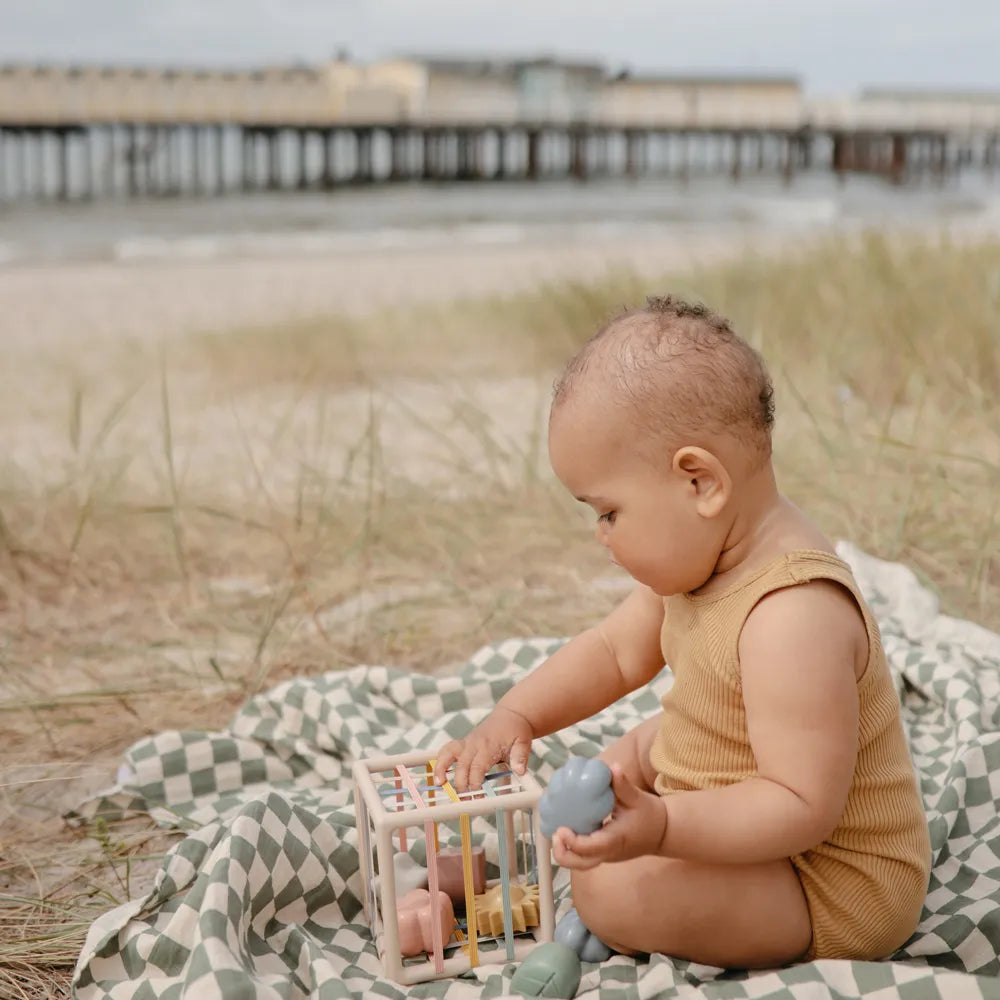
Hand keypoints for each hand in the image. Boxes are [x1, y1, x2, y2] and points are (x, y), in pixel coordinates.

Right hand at [433, 705, 533, 790]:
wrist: (510, 715)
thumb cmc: (516, 730)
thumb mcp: (523, 742)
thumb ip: (520, 756)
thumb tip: (519, 771)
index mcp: (488, 745)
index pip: (477, 767)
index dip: (475, 783)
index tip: (478, 796)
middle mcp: (474, 743)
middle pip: (462, 764)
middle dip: (460, 783)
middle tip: (463, 800)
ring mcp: (467, 742)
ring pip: (448, 753)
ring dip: (442, 768)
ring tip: (440, 784)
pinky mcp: (463, 743)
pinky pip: (447, 750)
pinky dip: (440, 761)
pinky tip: (439, 774)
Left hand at [551, 764, 667, 870]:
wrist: (662, 833)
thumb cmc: (650, 815)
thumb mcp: (638, 798)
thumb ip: (623, 784)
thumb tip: (612, 767)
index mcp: (615, 840)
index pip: (590, 848)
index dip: (572, 842)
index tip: (561, 828)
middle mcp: (608, 853)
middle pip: (580, 864)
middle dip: (562, 854)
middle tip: (554, 834)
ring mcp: (605, 856)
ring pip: (580, 864)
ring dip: (565, 852)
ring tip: (555, 832)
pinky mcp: (603, 854)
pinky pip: (584, 856)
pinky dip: (571, 847)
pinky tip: (564, 828)